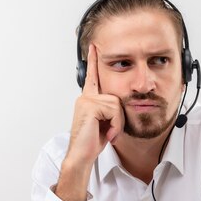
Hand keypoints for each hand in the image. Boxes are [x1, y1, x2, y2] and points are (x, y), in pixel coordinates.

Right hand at [56, 44, 124, 200]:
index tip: (94, 46)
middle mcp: (85, 96)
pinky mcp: (89, 106)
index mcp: (88, 99)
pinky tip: (105, 133)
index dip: (93, 60)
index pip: (92, 76)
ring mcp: (86, 100)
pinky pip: (114, 111)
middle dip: (119, 118)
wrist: (82, 155)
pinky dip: (115, 125)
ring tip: (106, 132)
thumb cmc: (93, 142)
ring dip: (117, 123)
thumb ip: (110, 110)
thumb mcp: (106, 123)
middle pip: (117, 98)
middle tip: (109, 131)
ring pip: (117, 105)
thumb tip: (119, 105)